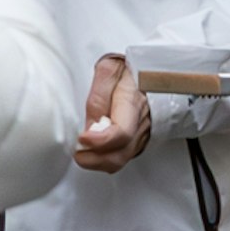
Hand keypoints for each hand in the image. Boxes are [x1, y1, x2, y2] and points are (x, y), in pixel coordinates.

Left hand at [75, 52, 149, 174]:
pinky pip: (120, 157)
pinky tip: (93, 148)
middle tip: (76, 150)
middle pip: (118, 155)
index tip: (82, 137)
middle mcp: (140, 123)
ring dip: (96, 161)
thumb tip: (91, 125)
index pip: (121, 132)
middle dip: (92, 159)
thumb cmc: (129, 69)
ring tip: (81, 149)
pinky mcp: (138, 141)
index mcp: (133, 102)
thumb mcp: (109, 70)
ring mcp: (141, 135)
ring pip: (118, 161)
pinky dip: (103, 158)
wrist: (153, 70)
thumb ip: (98, 96)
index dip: (98, 141)